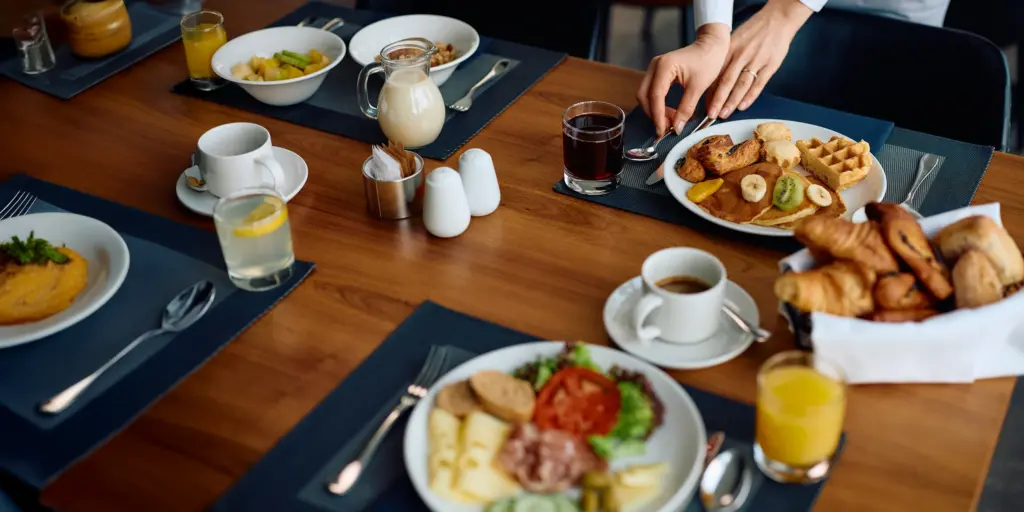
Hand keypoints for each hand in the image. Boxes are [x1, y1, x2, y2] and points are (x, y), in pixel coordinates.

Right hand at [637, 23, 728, 136]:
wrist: (711, 45)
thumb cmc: (708, 61)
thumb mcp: (698, 87)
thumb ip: (686, 108)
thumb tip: (677, 128)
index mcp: (664, 66)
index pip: (655, 95)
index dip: (657, 116)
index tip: (663, 131)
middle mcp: (655, 66)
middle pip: (644, 96)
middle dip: (654, 114)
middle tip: (667, 128)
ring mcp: (654, 69)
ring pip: (645, 95)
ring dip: (655, 110)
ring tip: (672, 121)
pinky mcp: (658, 73)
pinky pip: (652, 92)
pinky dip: (658, 104)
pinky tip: (670, 112)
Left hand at [707, 0, 811, 119]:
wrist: (778, 19)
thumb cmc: (754, 32)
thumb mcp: (735, 40)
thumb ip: (726, 59)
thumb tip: (714, 81)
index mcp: (730, 49)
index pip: (717, 73)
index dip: (709, 90)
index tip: (703, 104)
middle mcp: (742, 55)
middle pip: (727, 80)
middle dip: (718, 99)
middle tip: (710, 114)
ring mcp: (757, 60)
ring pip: (742, 84)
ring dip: (732, 101)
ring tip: (724, 113)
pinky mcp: (771, 64)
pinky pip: (759, 83)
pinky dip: (750, 96)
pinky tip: (743, 106)